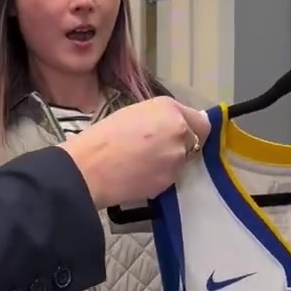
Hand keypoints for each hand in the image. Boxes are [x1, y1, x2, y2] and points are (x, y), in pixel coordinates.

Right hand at [62, 96, 209, 207]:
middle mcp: (180, 131)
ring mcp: (177, 158)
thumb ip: (160, 118)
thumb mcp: (134, 113)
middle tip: (157, 150)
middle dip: (182, 145)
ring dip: (170, 162)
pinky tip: (140, 175)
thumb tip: (173, 126)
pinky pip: (171, 177)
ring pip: (183, 161)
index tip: (180, 134)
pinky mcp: (170, 181)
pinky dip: (161, 177)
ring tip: (144, 164)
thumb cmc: (103, 136)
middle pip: (195, 141)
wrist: (89, 167)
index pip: (200, 121)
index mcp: (169, 109)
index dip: (191, 129)